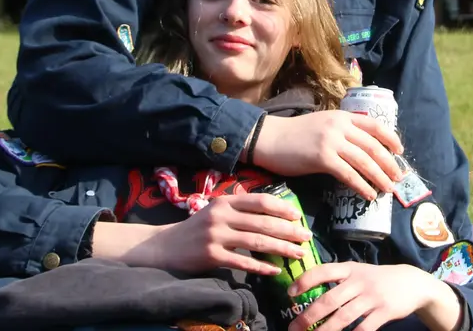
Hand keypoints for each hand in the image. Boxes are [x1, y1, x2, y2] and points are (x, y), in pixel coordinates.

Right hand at [92, 192, 312, 275]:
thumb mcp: (216, 211)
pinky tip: (274, 271)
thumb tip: (272, 213)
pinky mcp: (211, 255)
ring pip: (256, 241)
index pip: (260, 201)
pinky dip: (260, 267)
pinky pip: (242, 262)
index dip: (282, 208)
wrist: (166, 246)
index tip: (298, 216)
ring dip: (281, 248)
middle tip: (307, 237)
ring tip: (298, 254)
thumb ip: (239, 209)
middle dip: (288, 230)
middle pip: (263, 222)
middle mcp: (221, 215)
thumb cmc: (197, 228)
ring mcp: (216, 235)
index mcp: (225, 201)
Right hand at [251, 112, 404, 199]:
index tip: (400, 151)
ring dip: (380, 177)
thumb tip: (364, 147)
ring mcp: (331, 141)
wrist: (269, 138)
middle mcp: (340, 126)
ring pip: (364, 161)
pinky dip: (362, 185)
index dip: (391, 138)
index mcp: (342, 116)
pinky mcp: (322, 158)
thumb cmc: (295, 134)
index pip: (375, 124)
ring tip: (388, 189)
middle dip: (389, 163)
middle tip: (398, 178)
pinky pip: (349, 174)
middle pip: (373, 145)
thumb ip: (343, 131)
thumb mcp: (324, 124)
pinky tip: (368, 194)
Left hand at [286, 262, 462, 330]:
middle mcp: (359, 282)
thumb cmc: (377, 278)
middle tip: (293, 328)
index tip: (290, 293)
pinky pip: (363, 329)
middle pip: (330, 300)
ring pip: (343, 318)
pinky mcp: (384, 313)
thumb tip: (308, 289)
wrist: (412, 283)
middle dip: (309, 316)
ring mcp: (372, 298)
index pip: (324, 271)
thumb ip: (338, 279)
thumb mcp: (359, 271)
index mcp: (350, 269)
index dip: (306, 281)